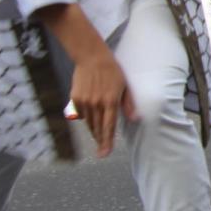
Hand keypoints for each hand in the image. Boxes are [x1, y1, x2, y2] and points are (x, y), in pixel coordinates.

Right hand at [35, 3, 134, 157]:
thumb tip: (134, 119)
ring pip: (88, 123)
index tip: (105, 153)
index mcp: (110, 101)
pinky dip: (86, 118)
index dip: (107, 141)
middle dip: (100, 140)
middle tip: (102, 151)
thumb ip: (128, 104)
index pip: (109, 126)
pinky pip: (81, 114)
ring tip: (98, 138)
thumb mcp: (125, 86)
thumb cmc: (113, 71)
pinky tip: (91, 119)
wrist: (92, 58)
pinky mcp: (75, 98)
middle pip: (97, 128)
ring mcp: (84, 101)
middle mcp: (96, 103)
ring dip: (93, 131)